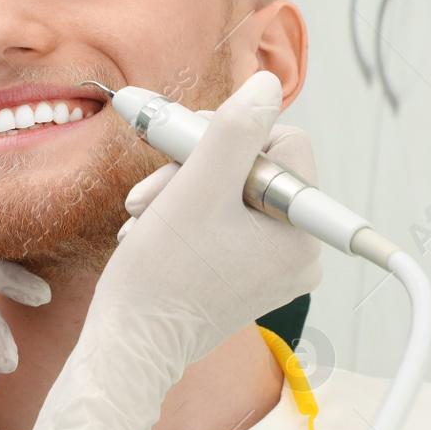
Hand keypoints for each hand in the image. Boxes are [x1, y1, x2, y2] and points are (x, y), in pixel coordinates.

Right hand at [16, 70, 323, 429]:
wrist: (130, 345)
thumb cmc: (157, 279)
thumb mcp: (194, 190)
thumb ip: (234, 131)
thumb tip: (267, 84)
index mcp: (300, 233)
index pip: (281, 144)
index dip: (229, 136)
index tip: (182, 151)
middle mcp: (299, 252)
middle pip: (254, 168)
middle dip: (197, 168)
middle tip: (153, 186)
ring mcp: (274, 267)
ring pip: (233, 192)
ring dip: (183, 191)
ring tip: (145, 215)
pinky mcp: (248, 275)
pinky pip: (225, 221)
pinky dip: (187, 215)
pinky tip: (154, 229)